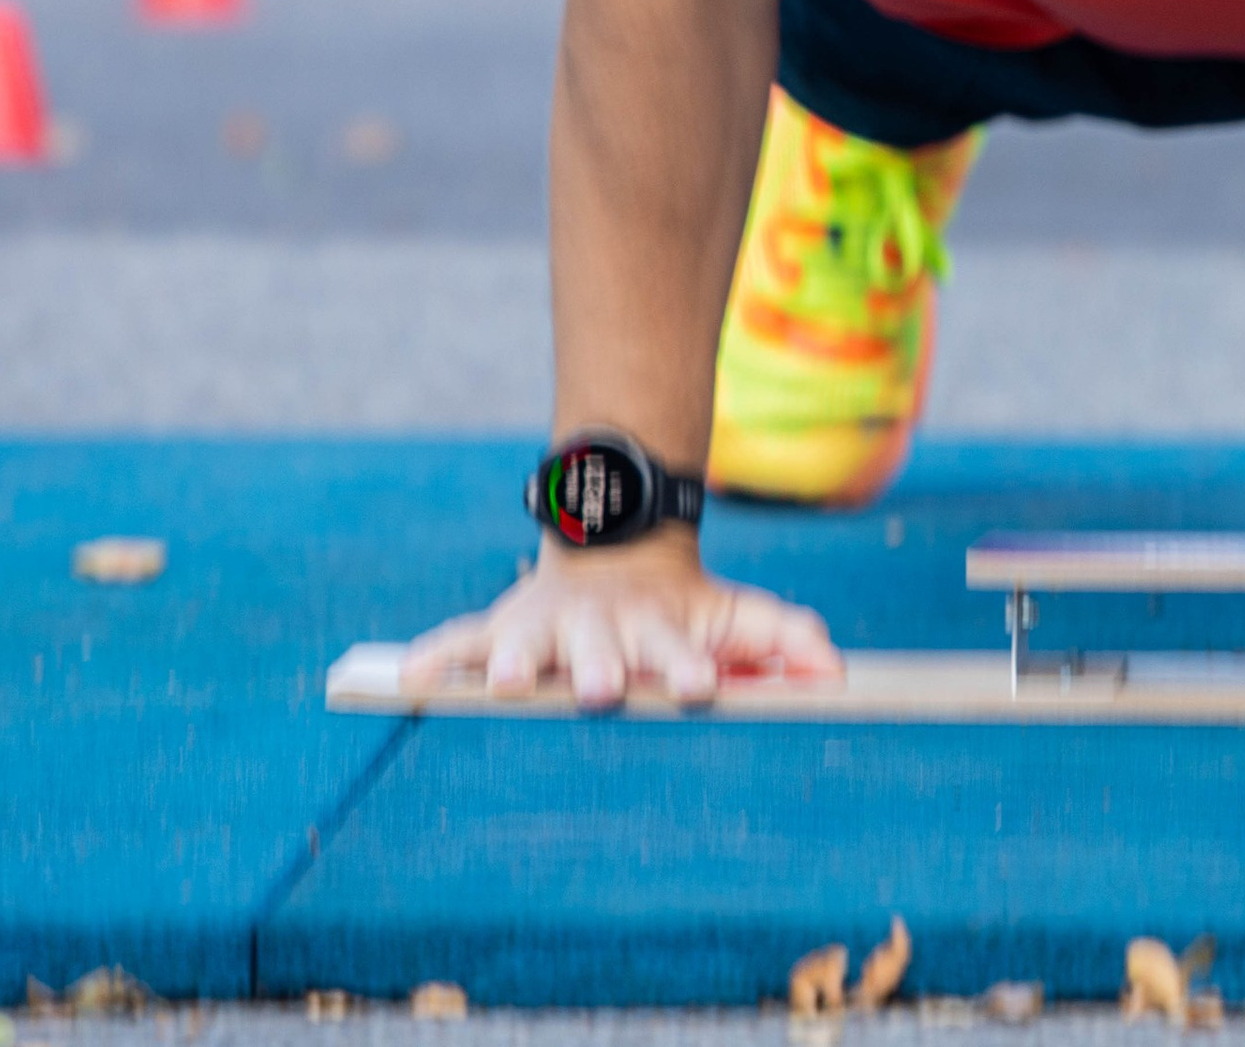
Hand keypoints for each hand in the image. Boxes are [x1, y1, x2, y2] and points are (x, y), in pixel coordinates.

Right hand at [399, 528, 842, 710]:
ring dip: (519, 663)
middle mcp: (600, 629)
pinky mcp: (499, 630)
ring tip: (512, 683)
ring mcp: (546, 627)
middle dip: (601, 670)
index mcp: (658, 630)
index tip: (701, 684)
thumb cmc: (680, 610)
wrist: (616, 552)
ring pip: (529, 643)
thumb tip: (837, 672)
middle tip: (603, 692)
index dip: (690, 666)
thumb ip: (786, 640)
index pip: (678, 650)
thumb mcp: (736, 615)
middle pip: (601, 650)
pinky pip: (458, 643)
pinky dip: (433, 657)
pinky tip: (407, 678)